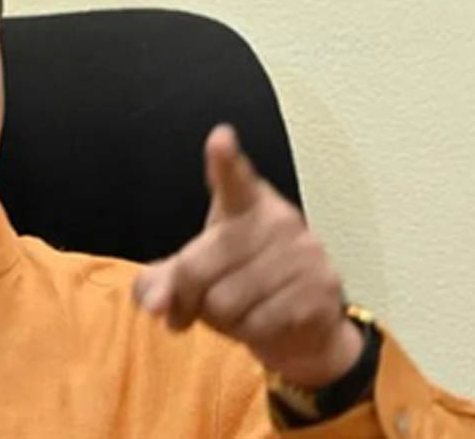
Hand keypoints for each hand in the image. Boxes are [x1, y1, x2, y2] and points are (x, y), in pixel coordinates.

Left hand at [132, 124, 362, 386]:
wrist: (304, 328)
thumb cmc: (241, 288)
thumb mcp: (197, 277)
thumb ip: (163, 283)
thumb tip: (155, 304)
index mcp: (246, 204)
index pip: (232, 180)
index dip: (225, 161)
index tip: (220, 139)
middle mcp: (279, 219)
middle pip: (198, 268)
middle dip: (189, 298)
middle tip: (201, 305)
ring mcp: (303, 252)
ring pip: (225, 302)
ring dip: (222, 320)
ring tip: (243, 310)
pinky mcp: (319, 288)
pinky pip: (256, 324)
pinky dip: (249, 334)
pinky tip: (266, 322)